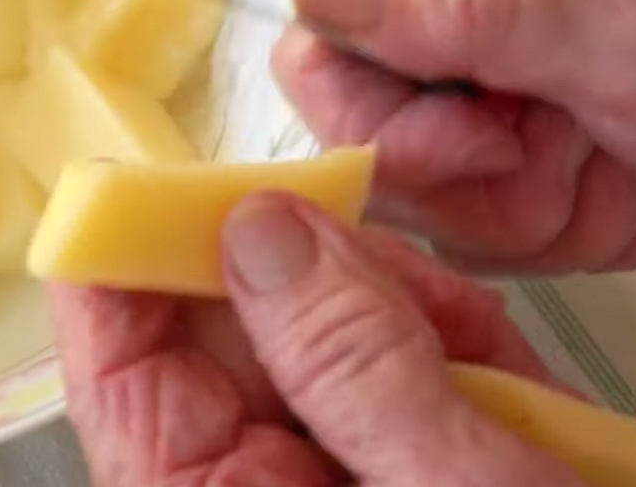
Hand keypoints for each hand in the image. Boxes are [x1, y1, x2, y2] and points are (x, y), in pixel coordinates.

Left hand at [53, 194, 581, 486]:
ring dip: (415, 319)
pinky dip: (459, 354)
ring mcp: (333, 475)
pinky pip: (400, 369)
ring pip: (326, 334)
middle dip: (328, 283)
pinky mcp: (401, 463)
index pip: (125, 377)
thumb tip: (258, 228)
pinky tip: (514, 384)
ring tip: (493, 363)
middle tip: (414, 282)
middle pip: (237, 335)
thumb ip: (352, 361)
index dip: (121, 269)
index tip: (145, 179)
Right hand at [274, 0, 635, 273]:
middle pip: (396, 156)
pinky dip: (600, 224)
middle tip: (606, 141)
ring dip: (568, 210)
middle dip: (509, 186)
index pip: (328, 62)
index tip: (504, 143)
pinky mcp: (546, 137)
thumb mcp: (615, 24)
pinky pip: (522, 229)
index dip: (399, 137)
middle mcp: (460, 6)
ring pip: (463, 210)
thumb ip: (461, 8)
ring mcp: (505, 78)